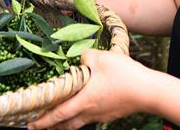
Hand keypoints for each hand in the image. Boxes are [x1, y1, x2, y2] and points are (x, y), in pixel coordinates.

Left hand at [28, 50, 150, 128]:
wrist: (149, 91)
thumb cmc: (124, 74)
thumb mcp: (100, 57)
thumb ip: (84, 56)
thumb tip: (79, 60)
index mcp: (84, 101)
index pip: (58, 114)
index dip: (43, 121)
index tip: (30, 124)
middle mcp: (90, 112)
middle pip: (66, 125)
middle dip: (51, 127)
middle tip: (40, 125)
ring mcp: (101, 115)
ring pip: (78, 123)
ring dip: (66, 123)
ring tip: (58, 119)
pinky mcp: (111, 114)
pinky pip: (91, 118)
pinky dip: (81, 116)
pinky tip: (83, 107)